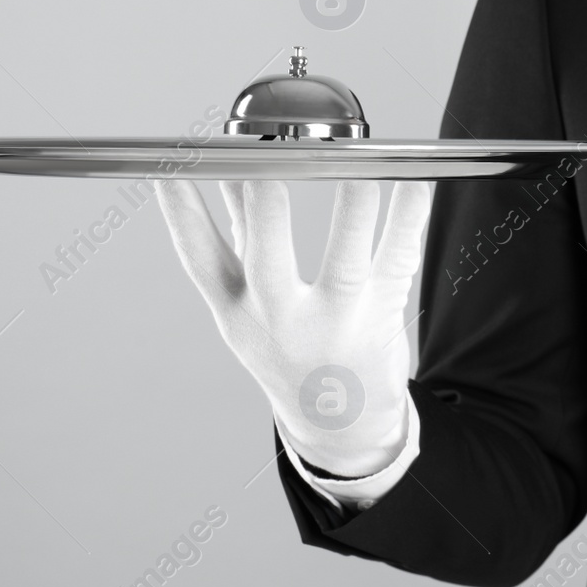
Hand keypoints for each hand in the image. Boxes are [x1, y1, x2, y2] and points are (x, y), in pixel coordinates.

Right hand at [154, 179, 430, 475]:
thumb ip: (238, 234)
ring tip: (357, 164)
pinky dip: (408, 221)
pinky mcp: (378, 321)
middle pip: (268, 263)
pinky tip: (414, 185)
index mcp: (238, 312)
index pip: (200, 260)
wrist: (338, 425)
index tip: (172, 166)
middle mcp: (280, 320)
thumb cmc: (291, 347)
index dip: (181, 213)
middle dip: (266, 211)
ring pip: (345, 265)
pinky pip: (398, 263)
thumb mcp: (250, 304)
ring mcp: (333, 324)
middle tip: (269, 161)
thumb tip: (227, 173)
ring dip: (353, 210)